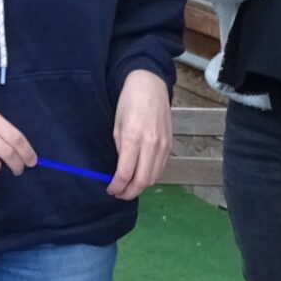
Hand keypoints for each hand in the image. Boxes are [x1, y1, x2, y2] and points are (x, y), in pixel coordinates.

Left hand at [108, 69, 171, 199]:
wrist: (150, 86)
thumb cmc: (128, 103)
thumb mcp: (117, 126)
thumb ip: (120, 149)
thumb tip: (120, 170)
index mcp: (133, 138)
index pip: (125, 173)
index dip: (117, 186)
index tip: (110, 190)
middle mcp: (150, 144)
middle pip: (142, 180)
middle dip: (129, 192)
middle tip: (119, 194)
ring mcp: (163, 145)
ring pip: (154, 177)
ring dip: (140, 186)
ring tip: (129, 187)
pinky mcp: (170, 144)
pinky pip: (161, 168)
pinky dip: (150, 176)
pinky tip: (141, 175)